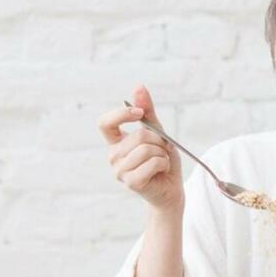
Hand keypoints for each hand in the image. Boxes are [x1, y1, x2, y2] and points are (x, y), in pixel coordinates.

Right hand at [98, 85, 183, 211]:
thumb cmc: (162, 161)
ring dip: (162, 154)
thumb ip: (148, 112)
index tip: (139, 113)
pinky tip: (161, 171)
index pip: (105, 123)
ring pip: (147, 149)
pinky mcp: (131, 182)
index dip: (122, 114)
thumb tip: (139, 87)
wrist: (170, 189)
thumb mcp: (157, 133)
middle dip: (158, 140)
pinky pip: (152, 163)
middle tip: (162, 150)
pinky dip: (164, 164)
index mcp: (115, 142)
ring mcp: (119, 171)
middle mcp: (113, 156)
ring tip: (161, 162)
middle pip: (138, 135)